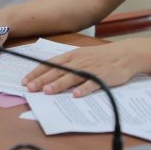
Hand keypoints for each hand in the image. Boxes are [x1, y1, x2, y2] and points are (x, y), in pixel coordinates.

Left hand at [21, 41, 137, 97]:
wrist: (125, 54)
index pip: (50, 63)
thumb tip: (49, 75)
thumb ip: (67, 64)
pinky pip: (92, 84)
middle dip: (42, 80)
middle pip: (57, 71)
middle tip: (30, 88)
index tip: (25, 80)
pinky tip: (76, 95)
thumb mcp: (82, 56)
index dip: (37, 72)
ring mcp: (90, 68)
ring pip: (71, 76)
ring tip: (47, 92)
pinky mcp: (103, 76)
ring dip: (59, 84)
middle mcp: (79, 61)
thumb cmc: (101, 57)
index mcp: (72, 55)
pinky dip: (84, 89)